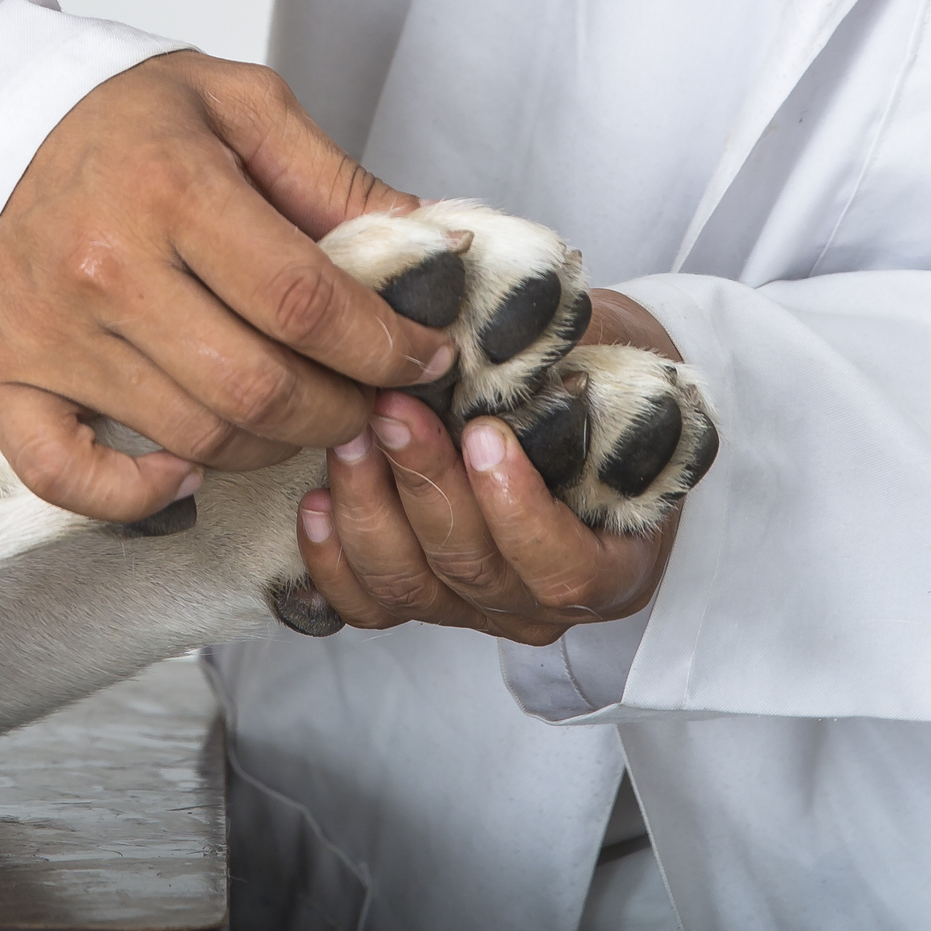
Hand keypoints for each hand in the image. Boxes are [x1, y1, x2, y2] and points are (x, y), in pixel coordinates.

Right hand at [0, 49, 461, 523]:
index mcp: (170, 188)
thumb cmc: (118, 117)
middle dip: (343, 409)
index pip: (306, 303)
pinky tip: (189, 466)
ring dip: (271, 446)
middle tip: (370, 398)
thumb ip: (336, 180)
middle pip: (259, 388)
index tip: (423, 357)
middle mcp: (103, 268)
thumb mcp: (238, 106)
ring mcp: (45, 334)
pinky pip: (70, 479)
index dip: (385, 346)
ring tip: (299, 414)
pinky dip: (141, 494)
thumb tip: (437, 248)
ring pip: (194, 438)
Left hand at [295, 297, 684, 645]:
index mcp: (612, 564)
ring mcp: (473, 605)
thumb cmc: (597, 385)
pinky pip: (367, 603)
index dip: (518, 511)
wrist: (580, 402)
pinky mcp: (416, 596)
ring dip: (371, 508)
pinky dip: (334, 559)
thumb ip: (573, 364)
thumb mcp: (610, 367)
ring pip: (409, 585)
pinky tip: (317, 501)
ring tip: (350, 438)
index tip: (485, 435)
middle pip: (473, 569)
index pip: (565, 568)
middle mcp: (539, 601)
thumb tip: (516, 324)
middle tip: (394, 411)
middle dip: (425, 484)